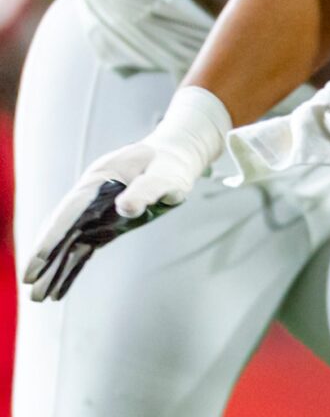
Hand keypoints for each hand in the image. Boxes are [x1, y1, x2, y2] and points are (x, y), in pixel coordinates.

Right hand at [24, 86, 229, 300]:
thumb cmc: (170, 166)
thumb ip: (147, 190)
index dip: (55, 234)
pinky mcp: (104, 226)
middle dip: (45, 256)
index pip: (71, 211)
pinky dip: (71, 268)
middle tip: (29, 283)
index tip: (41, 256)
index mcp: (99, 180)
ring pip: (69, 244)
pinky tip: (59, 291)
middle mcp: (89, 198)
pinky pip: (82, 250)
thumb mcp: (166, 176)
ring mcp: (94, 213)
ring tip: (40, 297)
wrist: (172, 159)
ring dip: (54, 269)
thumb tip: (125, 208)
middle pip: (62, 230)